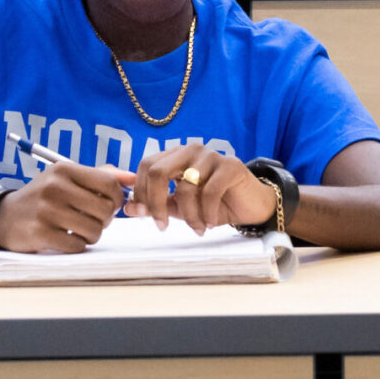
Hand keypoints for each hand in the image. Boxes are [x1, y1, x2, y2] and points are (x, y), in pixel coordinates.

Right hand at [0, 159, 135, 250]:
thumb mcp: (66, 178)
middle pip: (105, 209)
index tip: (108, 206)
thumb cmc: (44, 197)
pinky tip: (66, 239)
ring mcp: (46, 210)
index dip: (116, 199)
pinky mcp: (40, 233)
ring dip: (92, 235)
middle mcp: (55, 186)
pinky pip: (77, 245)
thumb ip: (100, 176)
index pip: (109, 183)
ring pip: (94, 230)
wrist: (5, 217)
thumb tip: (133, 179)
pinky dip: (77, 246)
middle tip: (92, 220)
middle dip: (104, 220)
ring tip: (80, 231)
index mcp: (64, 169)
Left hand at [133, 144, 281, 232]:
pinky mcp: (231, 166)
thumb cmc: (215, 204)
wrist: (251, 205)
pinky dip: (206, 213)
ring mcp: (211, 156)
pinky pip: (209, 192)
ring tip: (196, 228)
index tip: (146, 216)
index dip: (141, 192)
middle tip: (161, 225)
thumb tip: (129, 207)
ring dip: (188, 215)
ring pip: (185, 187)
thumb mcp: (181, 206)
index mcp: (176, 155)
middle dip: (156, 203)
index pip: (146, 166)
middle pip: (157, 171)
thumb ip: (157, 204)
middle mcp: (191, 150)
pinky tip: (209, 223)